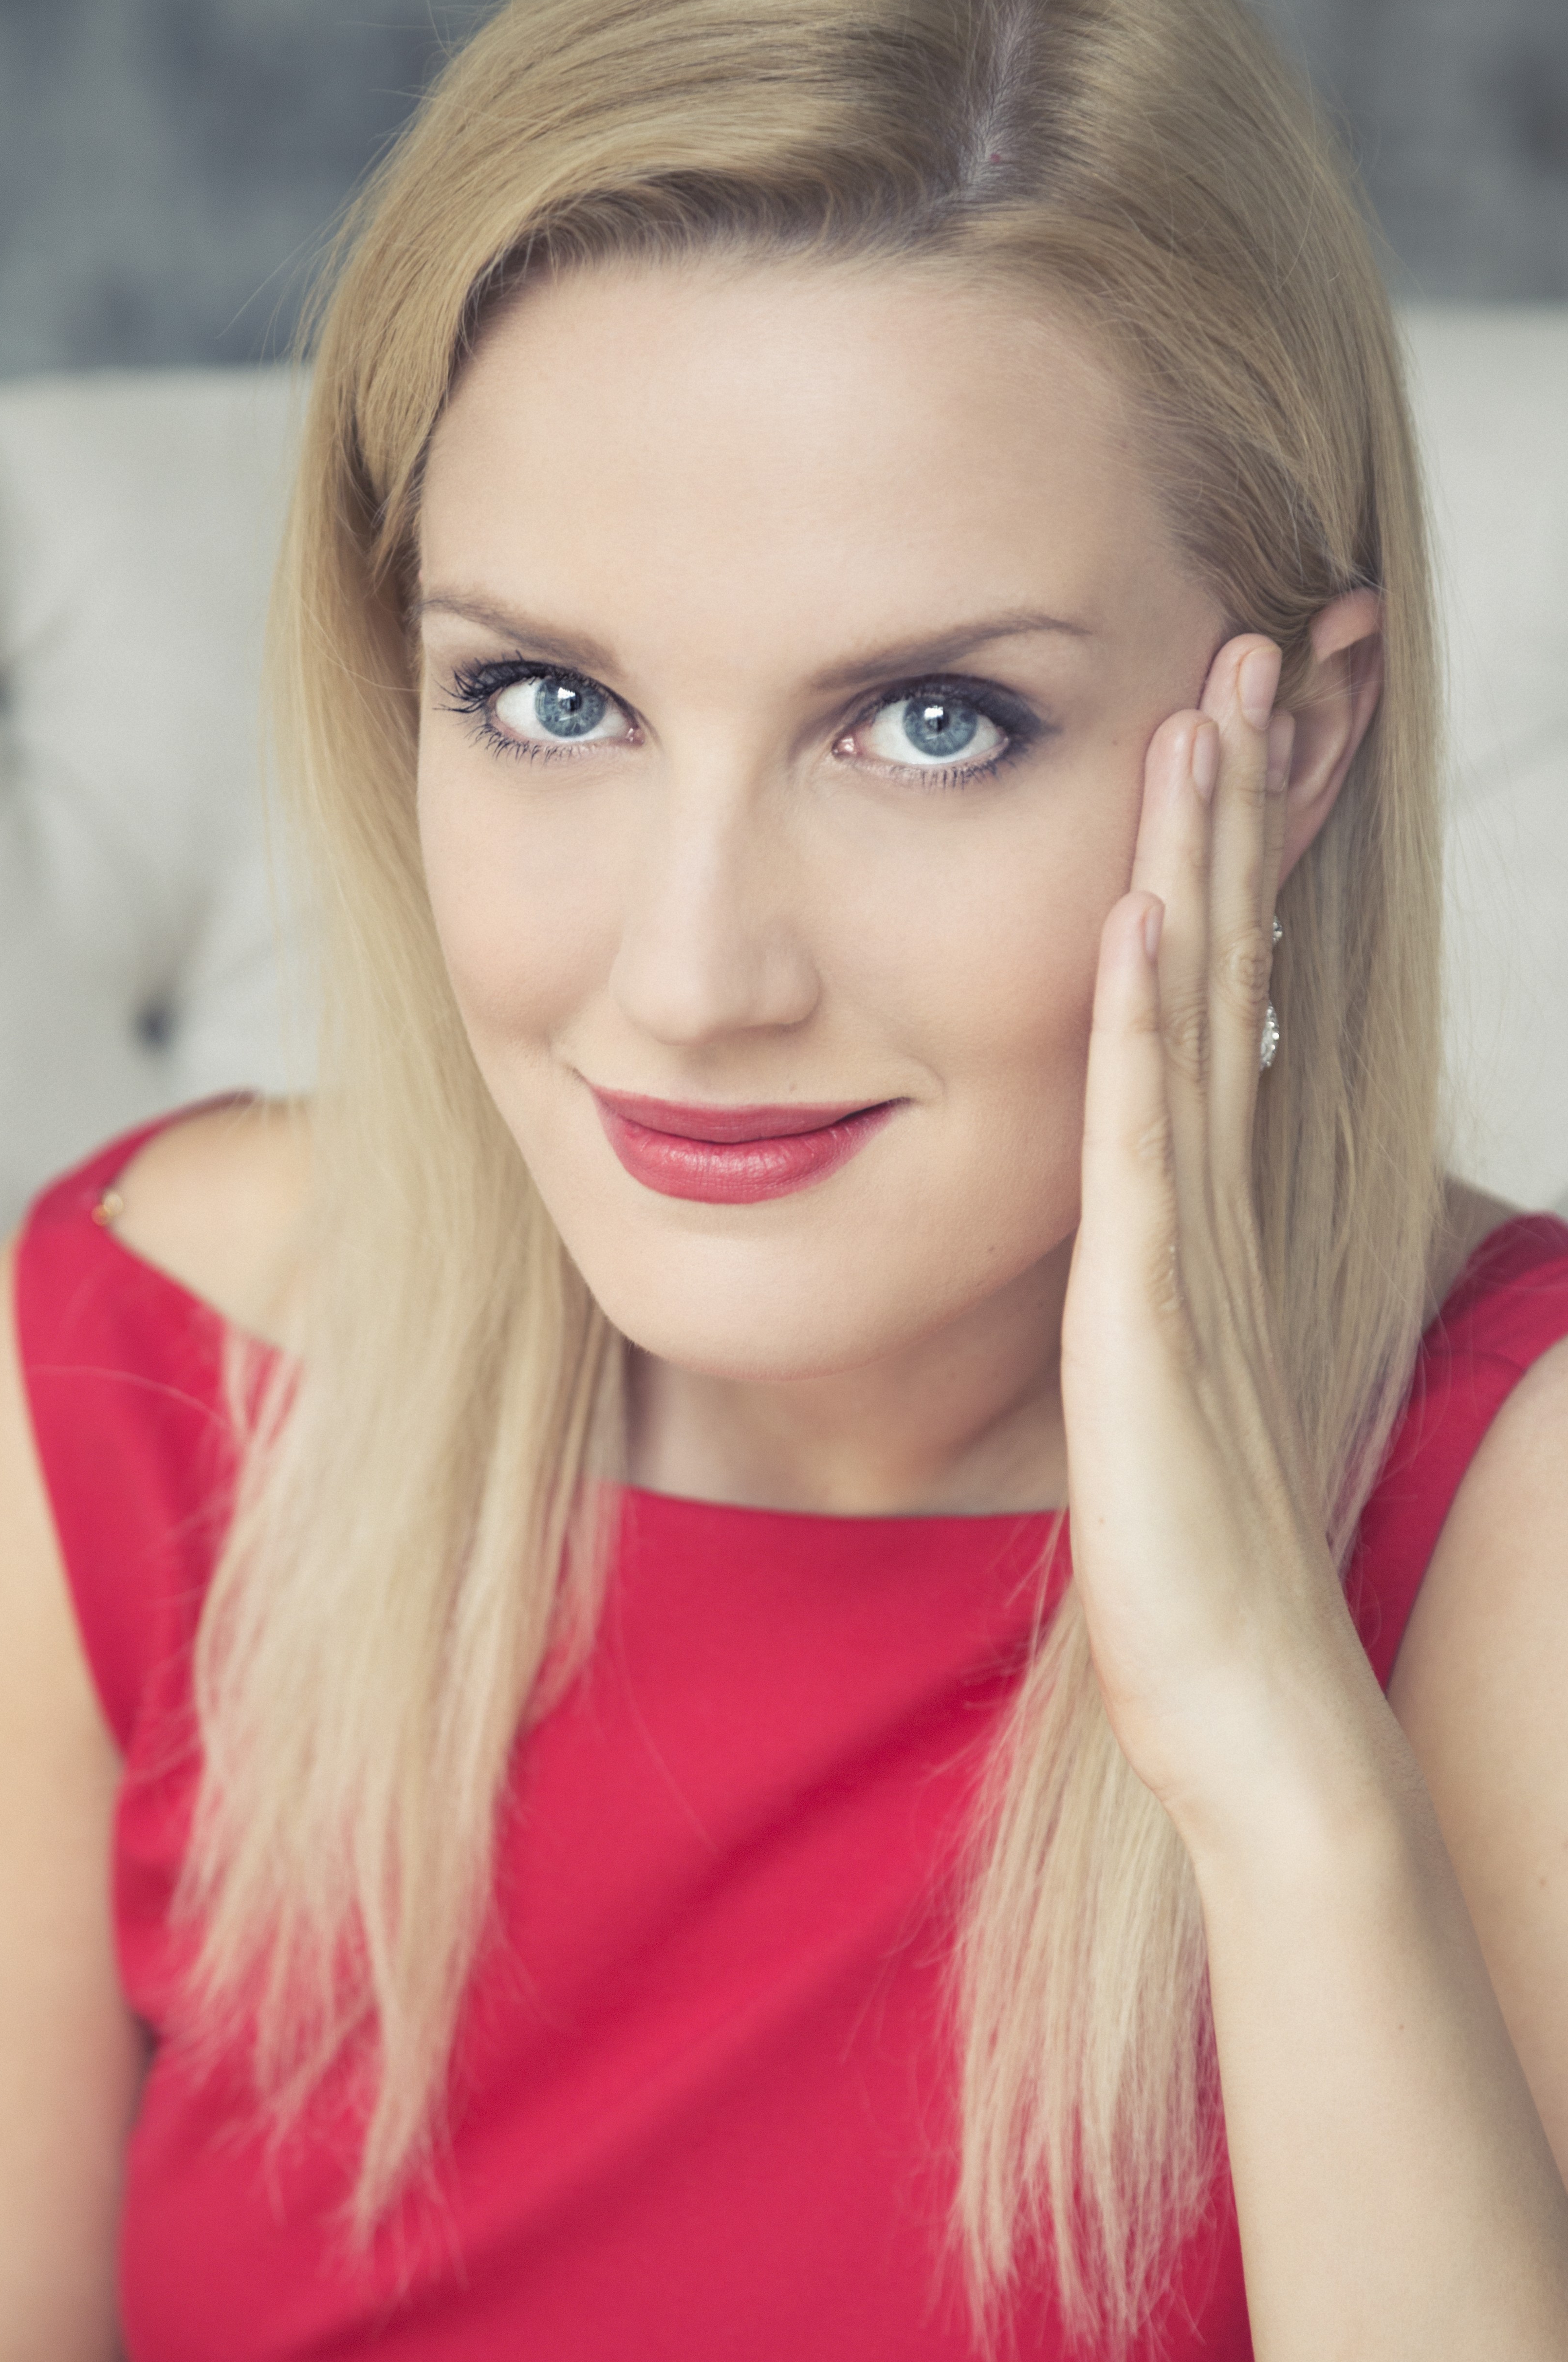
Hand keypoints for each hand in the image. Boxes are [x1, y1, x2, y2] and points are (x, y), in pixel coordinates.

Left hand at [1060, 638, 1375, 1847]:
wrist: (1250, 1713)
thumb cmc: (1194, 1584)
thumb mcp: (1153, 1411)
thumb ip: (1135, 1319)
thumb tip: (1110, 1264)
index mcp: (1192, 1233)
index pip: (1207, 1011)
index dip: (1218, 868)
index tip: (1214, 735)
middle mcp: (1205, 1218)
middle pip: (1223, 975)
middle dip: (1233, 812)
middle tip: (1245, 648)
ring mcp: (1187, 1261)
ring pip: (1196, 1025)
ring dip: (1198, 866)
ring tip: (1206, 712)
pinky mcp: (1150, 1323)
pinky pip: (1144, 1148)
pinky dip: (1144, 1029)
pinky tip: (1137, 916)